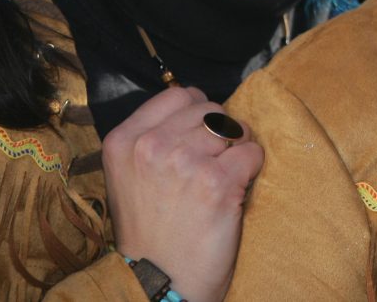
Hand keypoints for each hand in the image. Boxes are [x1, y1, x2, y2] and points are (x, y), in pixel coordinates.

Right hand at [102, 86, 262, 301]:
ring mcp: (185, 162)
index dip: (197, 115)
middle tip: (211, 167)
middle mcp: (151, 146)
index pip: (180, 94)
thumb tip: (197, 105)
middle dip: (219, 133)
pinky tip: (233, 193)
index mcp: (124, 140)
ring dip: (236, 152)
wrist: (158, 283)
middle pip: (210, 109)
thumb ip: (154, 136)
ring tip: (220, 181)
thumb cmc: (150, 231)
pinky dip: (251, 171)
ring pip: (234, 128)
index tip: (197, 141)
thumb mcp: (129, 176)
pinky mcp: (218, 182)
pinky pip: (252, 153)